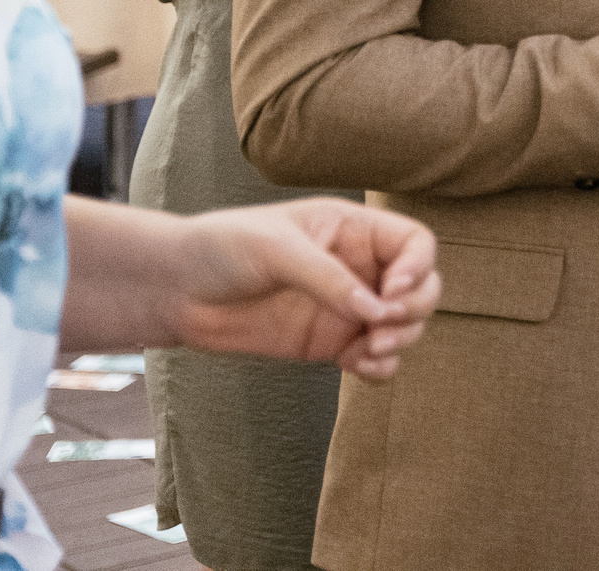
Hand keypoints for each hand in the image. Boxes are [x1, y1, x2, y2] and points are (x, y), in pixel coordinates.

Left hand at [164, 199, 439, 378]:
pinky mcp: (329, 343)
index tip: (393, 292)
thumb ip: (329, 278)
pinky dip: (380, 367)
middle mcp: (359, 268)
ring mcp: (346, 308)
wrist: (175, 289)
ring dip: (400, 341)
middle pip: (422, 287)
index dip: (419, 267)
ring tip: (367, 350)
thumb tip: (378, 311)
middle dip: (413, 309)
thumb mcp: (278, 249)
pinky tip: (357, 366)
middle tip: (380, 327)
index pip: (415, 244)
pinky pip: (375, 359)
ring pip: (404, 326)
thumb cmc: (223, 248)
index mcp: (354, 230)